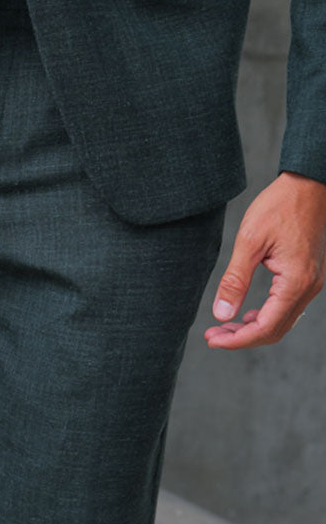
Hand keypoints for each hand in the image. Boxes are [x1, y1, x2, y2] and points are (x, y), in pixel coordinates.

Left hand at [205, 171, 325, 349]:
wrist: (308, 184)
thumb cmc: (280, 205)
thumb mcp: (250, 241)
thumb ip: (234, 280)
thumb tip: (221, 314)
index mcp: (295, 282)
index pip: (264, 327)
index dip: (236, 339)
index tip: (211, 338)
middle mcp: (308, 287)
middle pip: (274, 331)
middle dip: (241, 337)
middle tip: (212, 335)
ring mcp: (311, 283)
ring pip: (281, 322)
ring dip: (252, 329)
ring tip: (224, 327)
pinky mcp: (308, 277)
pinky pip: (287, 309)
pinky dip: (265, 317)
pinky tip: (246, 314)